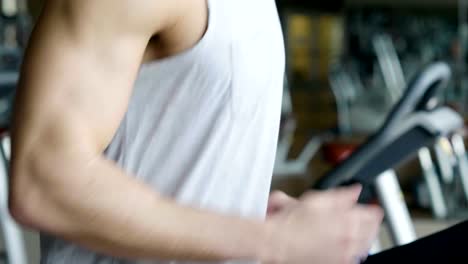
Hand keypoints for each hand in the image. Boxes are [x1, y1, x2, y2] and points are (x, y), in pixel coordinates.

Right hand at [264, 185, 382, 263]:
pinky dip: (356, 252)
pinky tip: (352, 249)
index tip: (372, 208)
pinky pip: (355, 258)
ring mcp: (345, 252)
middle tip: (370, 220)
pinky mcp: (338, 263)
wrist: (279, 242)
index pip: (373, 214)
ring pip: (365, 245)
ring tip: (364, 233)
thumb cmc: (292, 222)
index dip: (372, 209)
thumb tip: (355, 190)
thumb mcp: (317, 199)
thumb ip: (341, 194)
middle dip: (371, 223)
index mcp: (347, 218)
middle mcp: (349, 237)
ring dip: (366, 238)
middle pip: (372, 230)